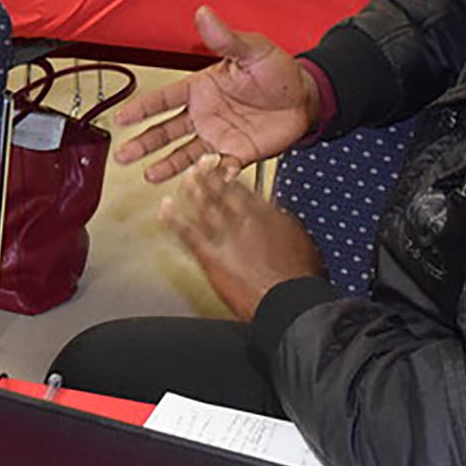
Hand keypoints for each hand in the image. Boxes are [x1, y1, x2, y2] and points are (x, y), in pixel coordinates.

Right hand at [114, 6, 320, 181]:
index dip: (142, 108)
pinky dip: (210, 176)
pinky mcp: (237, 154)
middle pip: (166, 131)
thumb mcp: (253, 50)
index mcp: (202, 88)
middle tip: (123, 155)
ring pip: (185, 153)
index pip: (165, 99)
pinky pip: (219, 168)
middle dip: (144, 143)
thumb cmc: (278, 72)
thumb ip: (226, 38)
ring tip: (149, 175)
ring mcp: (218, 137)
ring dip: (167, 165)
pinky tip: (198, 183)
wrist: (306, 98)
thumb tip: (204, 13)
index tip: (122, 117)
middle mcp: (204, 115)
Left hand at [160, 156, 326, 320]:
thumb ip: (281, 225)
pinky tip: (165, 210)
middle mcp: (244, 220)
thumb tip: (275, 217)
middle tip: (198, 164)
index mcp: (267, 214)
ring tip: (183, 178)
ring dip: (191, 190)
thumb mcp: (299, 241)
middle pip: (220, 192)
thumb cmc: (300, 279)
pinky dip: (173, 219)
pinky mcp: (211, 257)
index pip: (242, 188)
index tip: (222, 168)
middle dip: (208, 176)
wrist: (290, 301)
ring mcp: (226, 237)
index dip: (229, 176)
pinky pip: (187, 234)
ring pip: (203, 207)